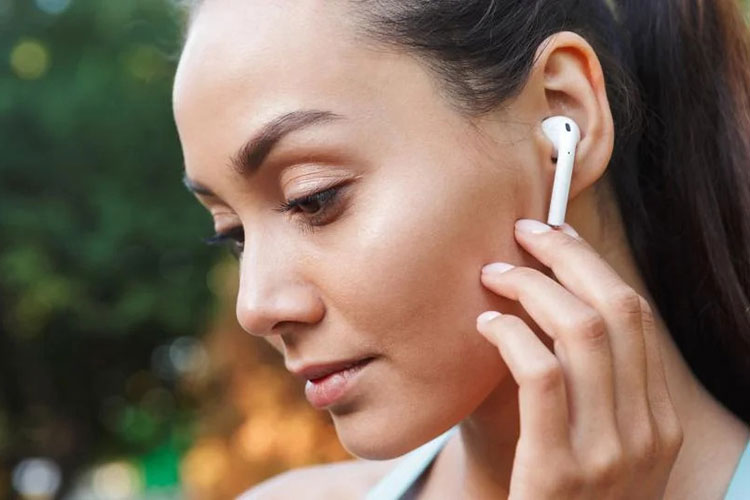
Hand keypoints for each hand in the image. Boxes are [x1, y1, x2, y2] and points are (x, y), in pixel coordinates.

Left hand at [475, 218, 682, 499]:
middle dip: (566, 256)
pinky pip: (541, 375)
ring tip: (494, 276)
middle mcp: (646, 430)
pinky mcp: (559, 472)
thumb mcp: (586, 438)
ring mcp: (610, 454)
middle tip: (521, 234)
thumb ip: (581, 382)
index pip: (634, 314)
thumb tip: (543, 295)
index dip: (590, 263)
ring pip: (581, 332)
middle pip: (615, 309)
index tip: (552, 234)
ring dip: (531, 288)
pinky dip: (511, 335)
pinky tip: (485, 326)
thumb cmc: (550, 492)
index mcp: (656, 416)